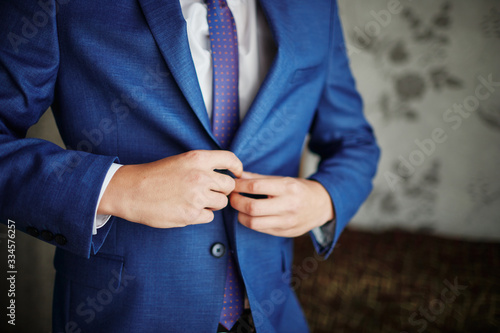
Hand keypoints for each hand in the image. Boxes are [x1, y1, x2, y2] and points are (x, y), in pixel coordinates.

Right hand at [98, 150, 242, 227]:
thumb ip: (203, 166)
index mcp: (198, 159)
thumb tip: (226, 176)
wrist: (131, 191)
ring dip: (212, 203)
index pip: (229, 159)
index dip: (237, 167)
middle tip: (208, 192)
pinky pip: (209, 216)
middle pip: (229, 186)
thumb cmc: (155, 175)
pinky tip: (186, 209)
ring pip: (222, 203)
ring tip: (194, 200)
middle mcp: (200, 176)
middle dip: (222, 190)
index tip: (238, 173)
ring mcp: (197, 197)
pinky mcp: (191, 215)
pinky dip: (201, 215)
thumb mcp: (181, 161)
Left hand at [229, 172, 333, 236]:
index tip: (233, 184)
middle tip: (232, 197)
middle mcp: (288, 205)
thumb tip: (237, 176)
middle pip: (252, 207)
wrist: (322, 205)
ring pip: (254, 223)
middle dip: (236, 202)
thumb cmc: (299, 189)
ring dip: (240, 215)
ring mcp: (287, 222)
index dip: (239, 186)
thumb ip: (259, 178)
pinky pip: (261, 230)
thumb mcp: (283, 179)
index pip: (255, 187)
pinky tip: (250, 215)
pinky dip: (251, 222)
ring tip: (239, 208)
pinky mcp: (285, 233)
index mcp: (288, 187)